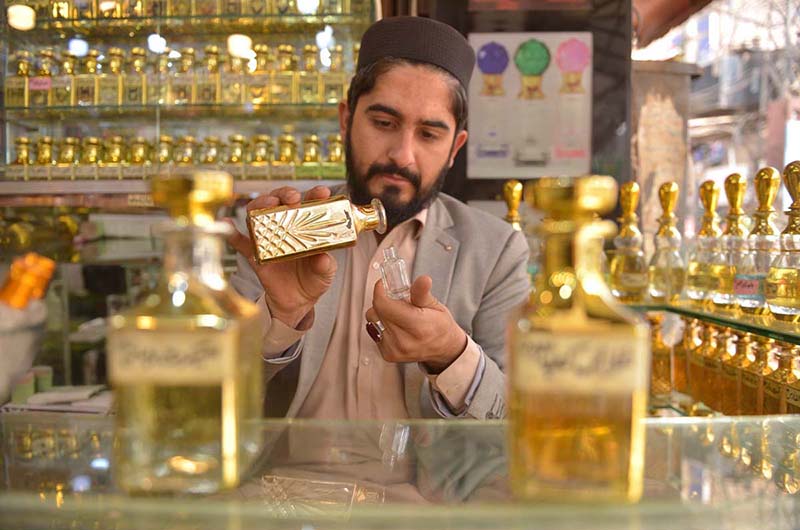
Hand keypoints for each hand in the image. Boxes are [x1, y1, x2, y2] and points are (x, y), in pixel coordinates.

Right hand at [227, 185, 336, 327]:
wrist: (296, 302)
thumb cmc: (313, 279)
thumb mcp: (325, 274)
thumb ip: (325, 265)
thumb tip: (322, 258)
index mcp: (306, 226)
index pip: (310, 203)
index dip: (314, 195)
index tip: (322, 192)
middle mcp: (285, 226)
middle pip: (280, 201)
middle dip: (285, 193)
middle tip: (292, 197)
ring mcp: (268, 238)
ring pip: (259, 213)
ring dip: (261, 203)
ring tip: (269, 202)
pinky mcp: (254, 254)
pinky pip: (239, 241)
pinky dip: (231, 232)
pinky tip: (225, 221)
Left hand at [365, 276, 466, 372]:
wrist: (444, 348)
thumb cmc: (440, 326)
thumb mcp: (435, 305)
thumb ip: (422, 292)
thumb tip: (423, 280)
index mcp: (417, 327)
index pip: (383, 305)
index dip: (380, 291)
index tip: (384, 285)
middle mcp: (404, 342)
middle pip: (376, 311)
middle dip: (383, 301)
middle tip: (397, 301)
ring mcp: (394, 350)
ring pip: (372, 321)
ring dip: (381, 314)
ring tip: (397, 315)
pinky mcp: (388, 355)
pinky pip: (374, 332)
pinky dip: (381, 326)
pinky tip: (395, 326)